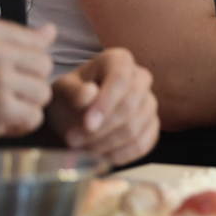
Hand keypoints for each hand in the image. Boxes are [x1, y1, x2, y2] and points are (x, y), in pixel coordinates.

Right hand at [0, 19, 55, 149]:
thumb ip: (18, 41)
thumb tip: (52, 31)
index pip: (39, 42)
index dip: (27, 63)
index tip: (3, 73)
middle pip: (45, 66)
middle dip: (30, 84)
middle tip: (3, 94)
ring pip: (44, 92)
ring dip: (26, 106)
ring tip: (1, 108)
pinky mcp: (0, 107)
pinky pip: (35, 116)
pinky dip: (21, 125)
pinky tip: (2, 123)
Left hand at [46, 48, 159, 165]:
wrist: (73, 117)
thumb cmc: (68, 99)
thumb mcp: (62, 92)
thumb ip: (74, 92)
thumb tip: (90, 93)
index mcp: (119, 60)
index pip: (121, 79)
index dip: (106, 103)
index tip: (87, 124)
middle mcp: (140, 78)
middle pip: (130, 106)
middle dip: (101, 129)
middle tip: (73, 140)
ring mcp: (149, 103)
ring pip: (135, 128)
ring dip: (105, 144)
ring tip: (81, 148)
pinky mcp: (152, 126)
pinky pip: (143, 143)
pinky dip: (120, 154)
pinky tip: (100, 155)